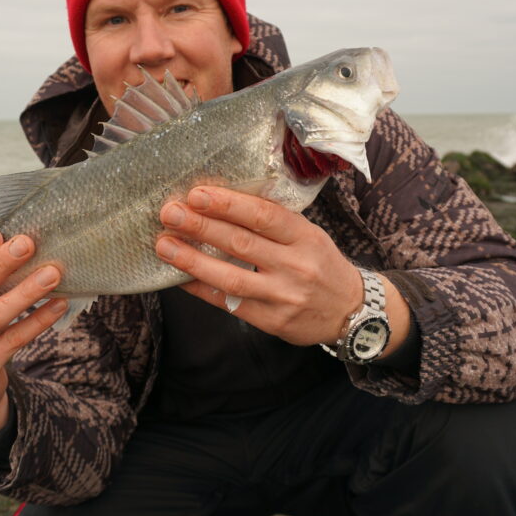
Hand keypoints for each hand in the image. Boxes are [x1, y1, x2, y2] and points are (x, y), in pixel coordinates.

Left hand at [154, 186, 364, 346]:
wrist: (351, 311)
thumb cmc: (321, 264)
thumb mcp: (308, 235)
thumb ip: (273, 222)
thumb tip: (222, 201)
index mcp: (305, 237)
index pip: (264, 216)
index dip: (228, 204)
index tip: (196, 194)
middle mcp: (296, 266)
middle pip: (241, 243)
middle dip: (201, 226)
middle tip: (169, 213)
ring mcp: (283, 296)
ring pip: (231, 277)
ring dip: (192, 260)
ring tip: (164, 245)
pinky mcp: (272, 321)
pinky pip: (229, 304)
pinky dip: (201, 289)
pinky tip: (179, 277)